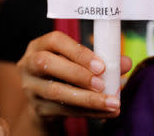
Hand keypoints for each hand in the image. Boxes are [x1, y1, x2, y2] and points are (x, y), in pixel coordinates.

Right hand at [17, 31, 131, 117]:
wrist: (42, 98)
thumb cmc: (62, 72)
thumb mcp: (75, 61)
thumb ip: (99, 60)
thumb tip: (125, 62)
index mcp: (38, 45)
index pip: (54, 41)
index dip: (77, 51)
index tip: (100, 65)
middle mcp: (28, 63)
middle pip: (46, 64)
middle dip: (77, 74)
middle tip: (102, 84)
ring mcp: (30, 86)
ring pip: (55, 91)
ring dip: (87, 98)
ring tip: (112, 102)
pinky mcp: (37, 107)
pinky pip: (63, 110)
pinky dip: (88, 111)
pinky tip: (105, 112)